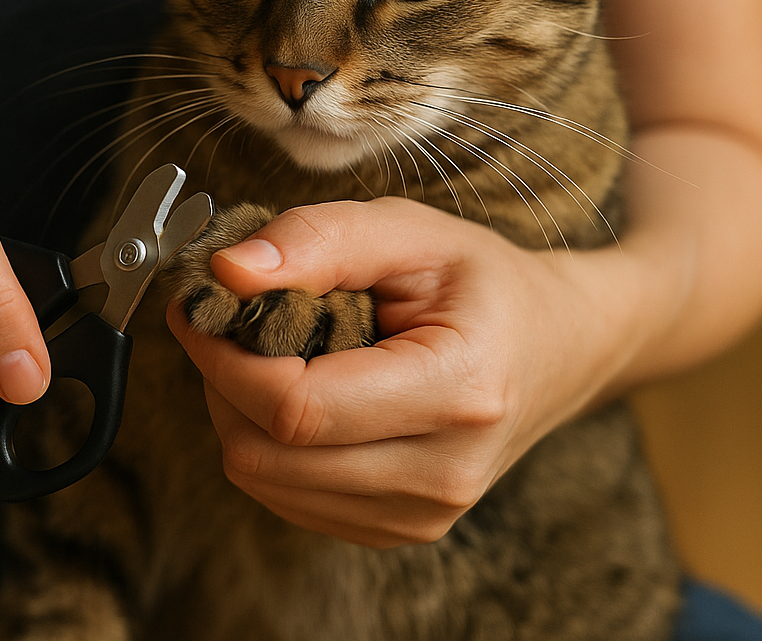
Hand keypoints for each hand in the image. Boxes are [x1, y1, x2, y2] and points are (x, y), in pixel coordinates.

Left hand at [166, 196, 633, 546]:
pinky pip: (288, 498)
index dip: (223, 356)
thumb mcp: (412, 231)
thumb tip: (228, 271)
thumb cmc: (485, 285)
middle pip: (266, 456)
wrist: (560, 348)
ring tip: (270, 351)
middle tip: (226, 322)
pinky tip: (298, 393)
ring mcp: (422, 515)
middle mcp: (442, 474)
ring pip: (266, 482)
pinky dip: (269, 443)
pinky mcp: (399, 530)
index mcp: (457, 391)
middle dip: (221, 382)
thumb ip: (319, 239)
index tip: (201, 304)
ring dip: (239, 413)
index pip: (296, 406)